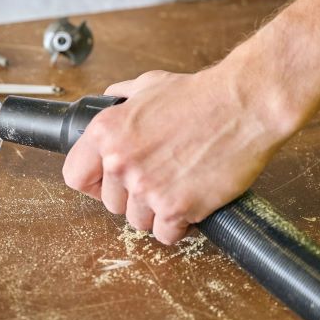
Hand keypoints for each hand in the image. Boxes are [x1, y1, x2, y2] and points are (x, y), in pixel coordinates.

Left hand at [62, 60, 300, 244]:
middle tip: (158, 180)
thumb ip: (122, 98)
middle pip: (111, 204)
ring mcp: (146, 187)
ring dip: (156, 212)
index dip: (93, 184)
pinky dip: (179, 226)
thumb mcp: (148, 85)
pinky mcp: (176, 207)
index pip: (75, 177)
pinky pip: (166, 234)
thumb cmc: (201, 95)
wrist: (243, 105)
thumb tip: (111, 99)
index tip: (108, 185)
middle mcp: (120, 162)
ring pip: (138, 222)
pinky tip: (191, 202)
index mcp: (106, 133)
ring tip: (178, 187)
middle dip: (133, 197)